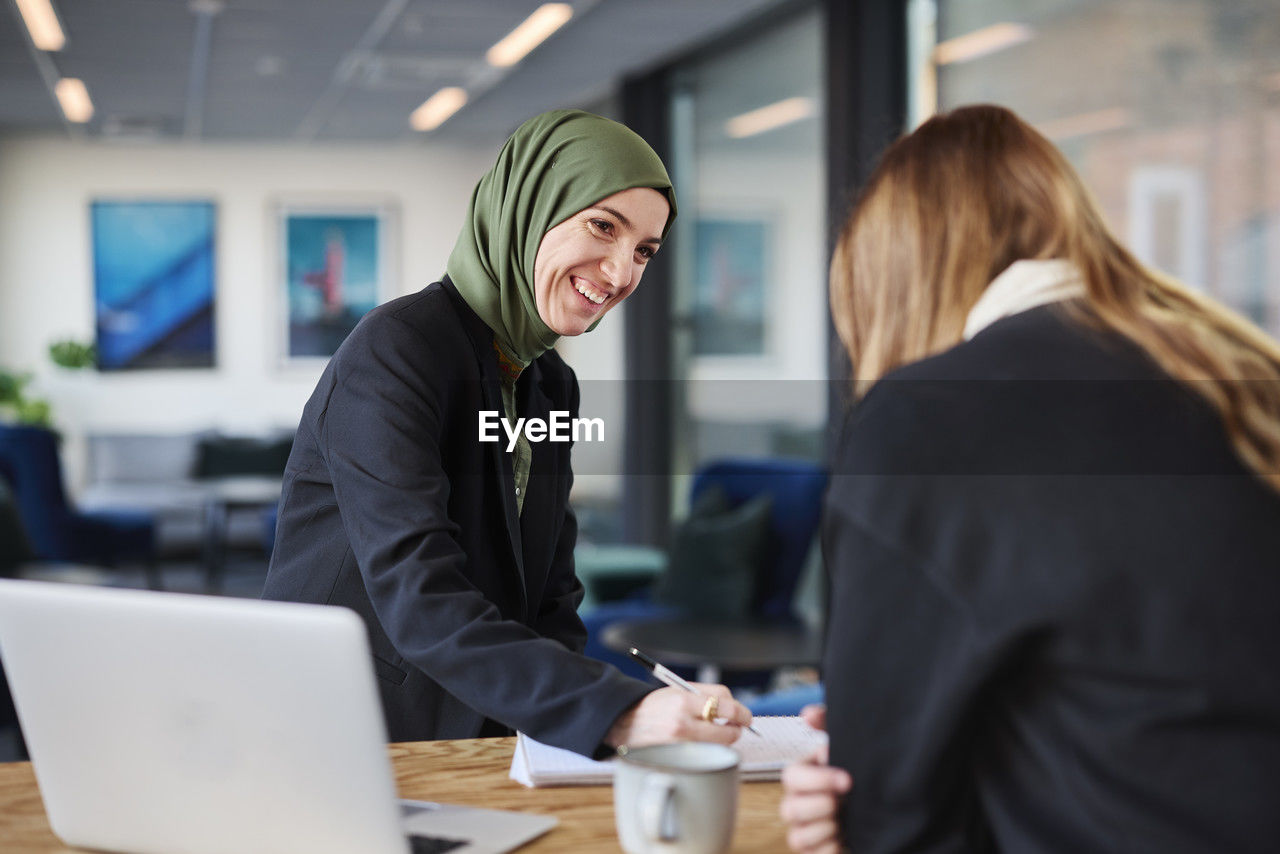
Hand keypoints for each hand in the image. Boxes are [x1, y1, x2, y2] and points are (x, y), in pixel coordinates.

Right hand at [604, 683, 751, 748]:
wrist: (624, 724)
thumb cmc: (652, 706)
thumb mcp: (676, 691)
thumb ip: (705, 695)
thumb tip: (733, 708)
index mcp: (682, 700)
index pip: (724, 703)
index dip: (740, 710)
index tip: (745, 716)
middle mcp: (682, 722)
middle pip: (726, 727)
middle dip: (736, 728)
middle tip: (737, 727)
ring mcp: (680, 743)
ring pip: (717, 743)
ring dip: (722, 739)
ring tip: (714, 733)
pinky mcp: (677, 758)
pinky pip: (704, 754)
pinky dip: (708, 749)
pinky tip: (701, 743)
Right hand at [780, 704, 850, 853]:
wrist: (880, 809)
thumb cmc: (857, 778)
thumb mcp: (848, 748)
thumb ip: (829, 724)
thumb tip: (808, 714)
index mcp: (803, 776)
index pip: (791, 776)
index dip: (818, 779)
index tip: (847, 780)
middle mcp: (797, 804)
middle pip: (790, 809)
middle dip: (821, 805)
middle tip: (845, 801)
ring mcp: (804, 831)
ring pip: (797, 836)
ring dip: (825, 828)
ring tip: (844, 822)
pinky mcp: (814, 851)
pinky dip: (830, 847)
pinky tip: (844, 837)